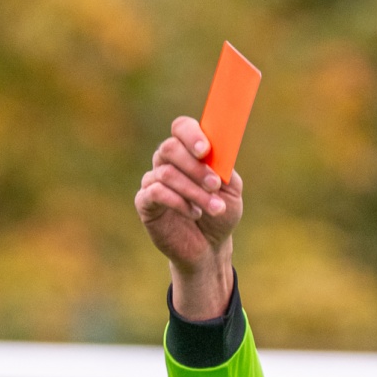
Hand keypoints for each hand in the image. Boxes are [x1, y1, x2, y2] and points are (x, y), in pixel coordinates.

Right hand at [136, 115, 241, 319]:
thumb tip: (216, 153)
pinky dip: (178, 202)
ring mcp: (153, 181)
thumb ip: (225, 169)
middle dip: (196, 168)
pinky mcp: (145, 203)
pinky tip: (193, 214)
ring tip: (215, 209)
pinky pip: (155, 192)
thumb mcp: (232, 191)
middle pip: (170, 148)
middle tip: (216, 185)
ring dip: (195, 191)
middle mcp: (167, 162)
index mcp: (189, 152)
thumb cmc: (220, 214)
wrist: (210, 248)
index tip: (205, 150)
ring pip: (167, 173)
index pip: (181, 128)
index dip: (191, 135)